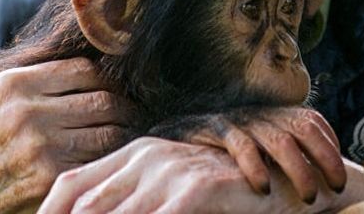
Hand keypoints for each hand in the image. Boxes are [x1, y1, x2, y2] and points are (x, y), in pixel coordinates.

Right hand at [0, 58, 131, 213]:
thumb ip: (32, 85)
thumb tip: (88, 70)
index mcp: (12, 84)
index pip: (83, 69)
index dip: (105, 80)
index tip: (113, 90)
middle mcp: (25, 109)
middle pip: (102, 98)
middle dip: (123, 107)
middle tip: (132, 114)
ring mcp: (38, 144)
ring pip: (107, 130)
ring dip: (122, 134)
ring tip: (126, 135)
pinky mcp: (49, 176)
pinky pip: (97, 160)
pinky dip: (108, 160)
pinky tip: (110, 160)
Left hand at [38, 136, 358, 213]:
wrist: (292, 183)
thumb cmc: (230, 197)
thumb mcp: (175, 197)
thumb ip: (138, 204)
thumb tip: (88, 212)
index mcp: (134, 155)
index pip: (71, 184)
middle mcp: (147, 156)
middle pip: (84, 202)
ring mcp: (171, 169)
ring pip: (115, 213)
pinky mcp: (197, 187)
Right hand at [175, 107, 347, 202]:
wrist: (170, 135)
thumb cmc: (219, 151)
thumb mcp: (254, 147)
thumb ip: (280, 157)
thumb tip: (317, 183)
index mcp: (273, 116)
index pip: (313, 120)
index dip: (331, 145)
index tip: (340, 177)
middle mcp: (260, 115)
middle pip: (303, 127)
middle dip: (325, 158)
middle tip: (335, 188)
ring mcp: (238, 121)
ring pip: (279, 139)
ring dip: (299, 169)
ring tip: (309, 197)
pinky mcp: (214, 130)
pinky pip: (240, 145)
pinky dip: (256, 167)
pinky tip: (263, 189)